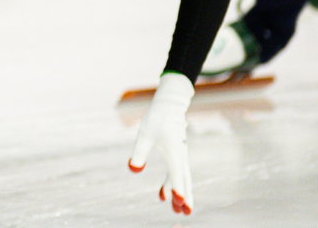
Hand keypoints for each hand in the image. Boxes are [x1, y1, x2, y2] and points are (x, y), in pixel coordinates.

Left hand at [128, 72, 194, 214]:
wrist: (169, 105)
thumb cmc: (157, 118)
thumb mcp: (144, 134)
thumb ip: (139, 152)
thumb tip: (133, 170)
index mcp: (174, 151)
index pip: (176, 173)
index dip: (176, 188)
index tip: (178, 201)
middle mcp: (180, 156)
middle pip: (183, 180)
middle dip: (184, 196)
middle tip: (184, 213)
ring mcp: (180, 156)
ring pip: (182, 179)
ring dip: (180, 193)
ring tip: (177, 210)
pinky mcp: (176, 155)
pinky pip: (176, 173)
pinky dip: (172, 184)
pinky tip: (163, 195)